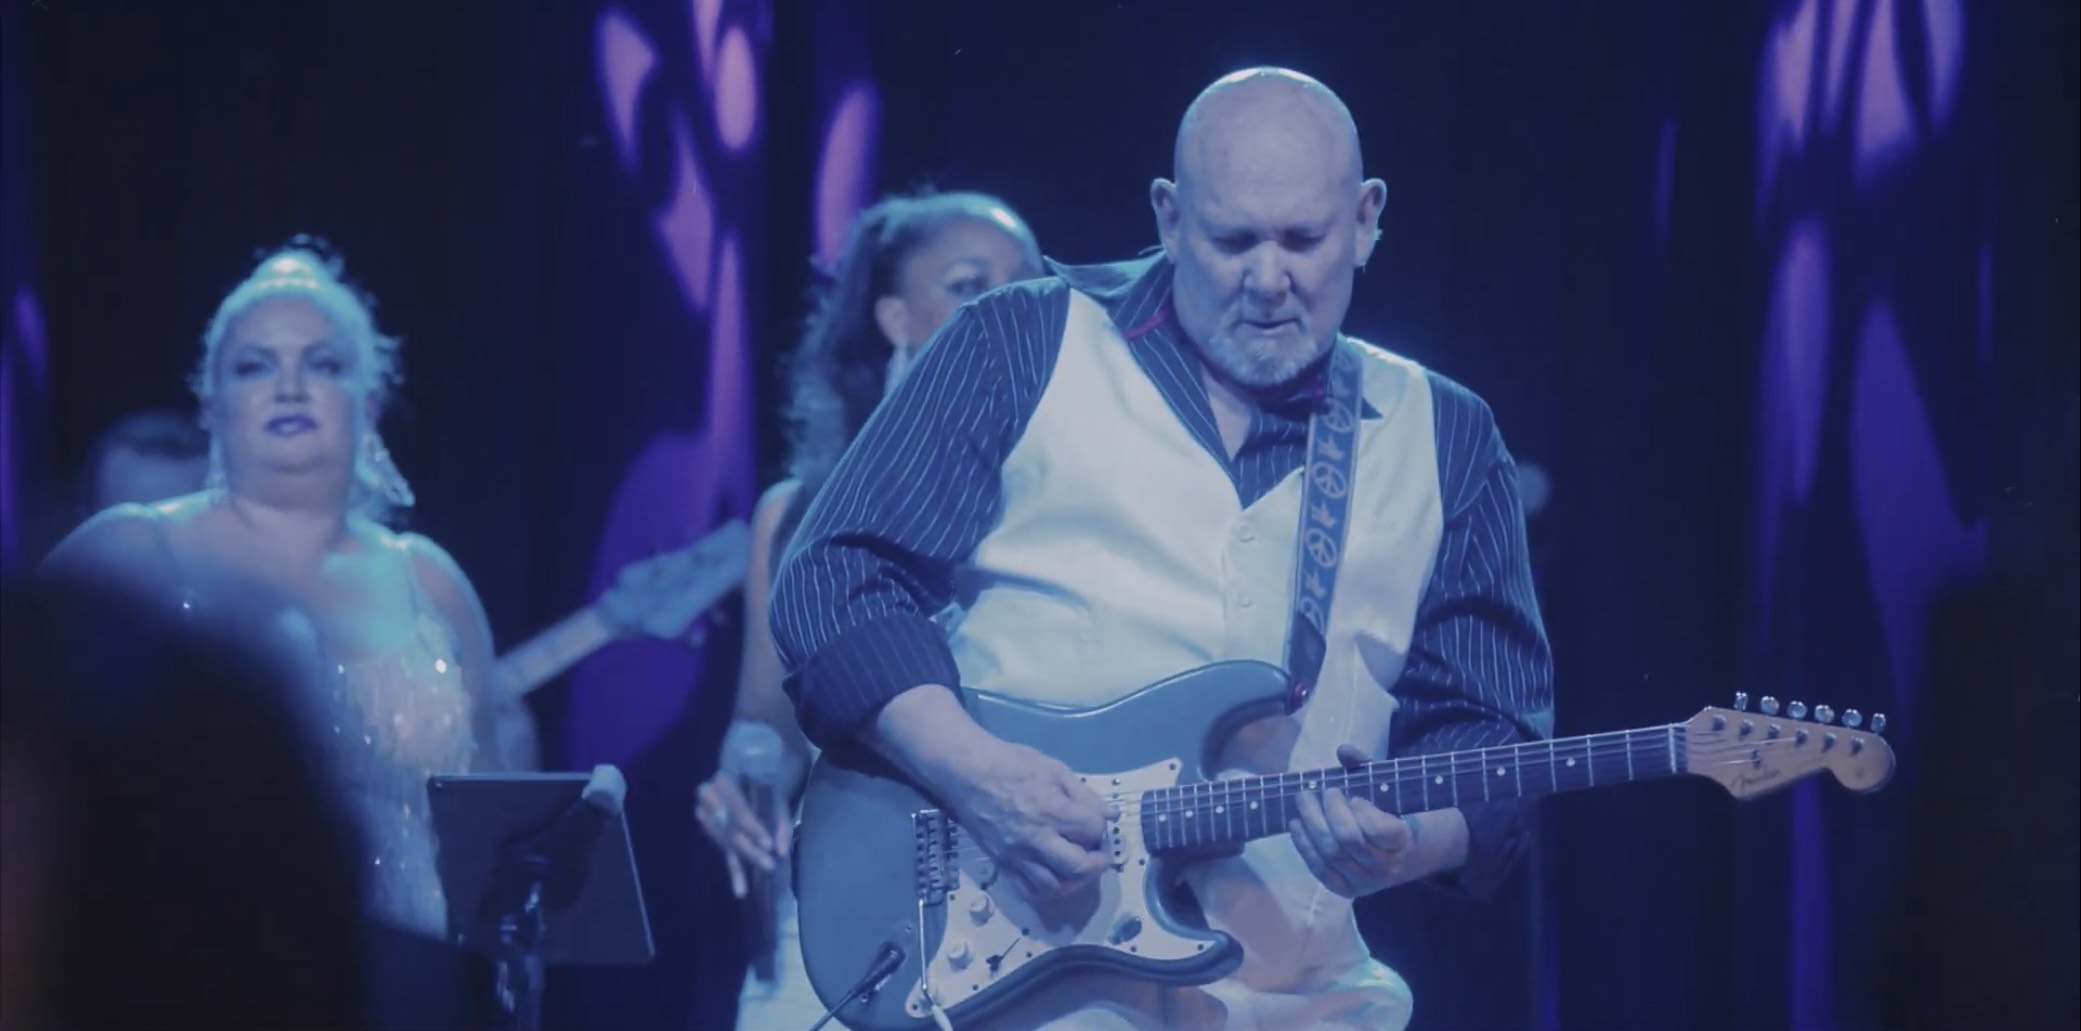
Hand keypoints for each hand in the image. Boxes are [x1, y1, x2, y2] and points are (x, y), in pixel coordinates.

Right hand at [696, 772, 787, 898]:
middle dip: (750, 849)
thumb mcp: (774, 797)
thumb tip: (780, 851)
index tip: (768, 844)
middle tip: (768, 864)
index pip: (739, 810)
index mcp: (724, 782)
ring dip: (745, 860)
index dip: (753, 828)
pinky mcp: (713, 832)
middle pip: (731, 831)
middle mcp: (709, 799)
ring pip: (727, 843)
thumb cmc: (761, 784)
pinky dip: (734, 872)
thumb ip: (780, 822)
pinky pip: (724, 852)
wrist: (741, 773)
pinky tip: (740, 890)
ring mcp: (706, 816)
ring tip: (761, 873)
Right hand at [931, 738, 1114, 898]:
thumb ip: (1084, 794)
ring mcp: (1017, 856)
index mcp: (1052, 810)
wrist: (966, 774)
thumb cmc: (1011, 764)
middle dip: (1097, 862)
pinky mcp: (1002, 865)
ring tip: (1075, 866)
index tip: (1094, 822)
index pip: (1093, 830)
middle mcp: (1036, 839)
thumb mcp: (1053, 769)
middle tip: (1096, 853)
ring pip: (1055, 887)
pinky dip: (1046, 890)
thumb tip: (1111, 815)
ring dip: (1073, 881)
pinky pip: (1028, 892)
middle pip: (1079, 867)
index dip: (1100, 827)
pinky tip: (1052, 875)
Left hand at [1290, 744, 1418, 898]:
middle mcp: (1386, 867)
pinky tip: (1296, 823)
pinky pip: (1319, 869)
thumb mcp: (1388, 790)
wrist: (1403, 856)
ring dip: (1311, 823)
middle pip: (1348, 839)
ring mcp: (1365, 883)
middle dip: (1330, 810)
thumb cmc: (1392, 814)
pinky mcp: (1345, 890)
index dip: (1361, 810)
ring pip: (1331, 854)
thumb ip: (1367, 768)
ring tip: (1303, 799)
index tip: (1353, 795)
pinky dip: (1304, 845)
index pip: (1379, 830)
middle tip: (1323, 790)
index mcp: (1403, 842)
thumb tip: (1343, 750)